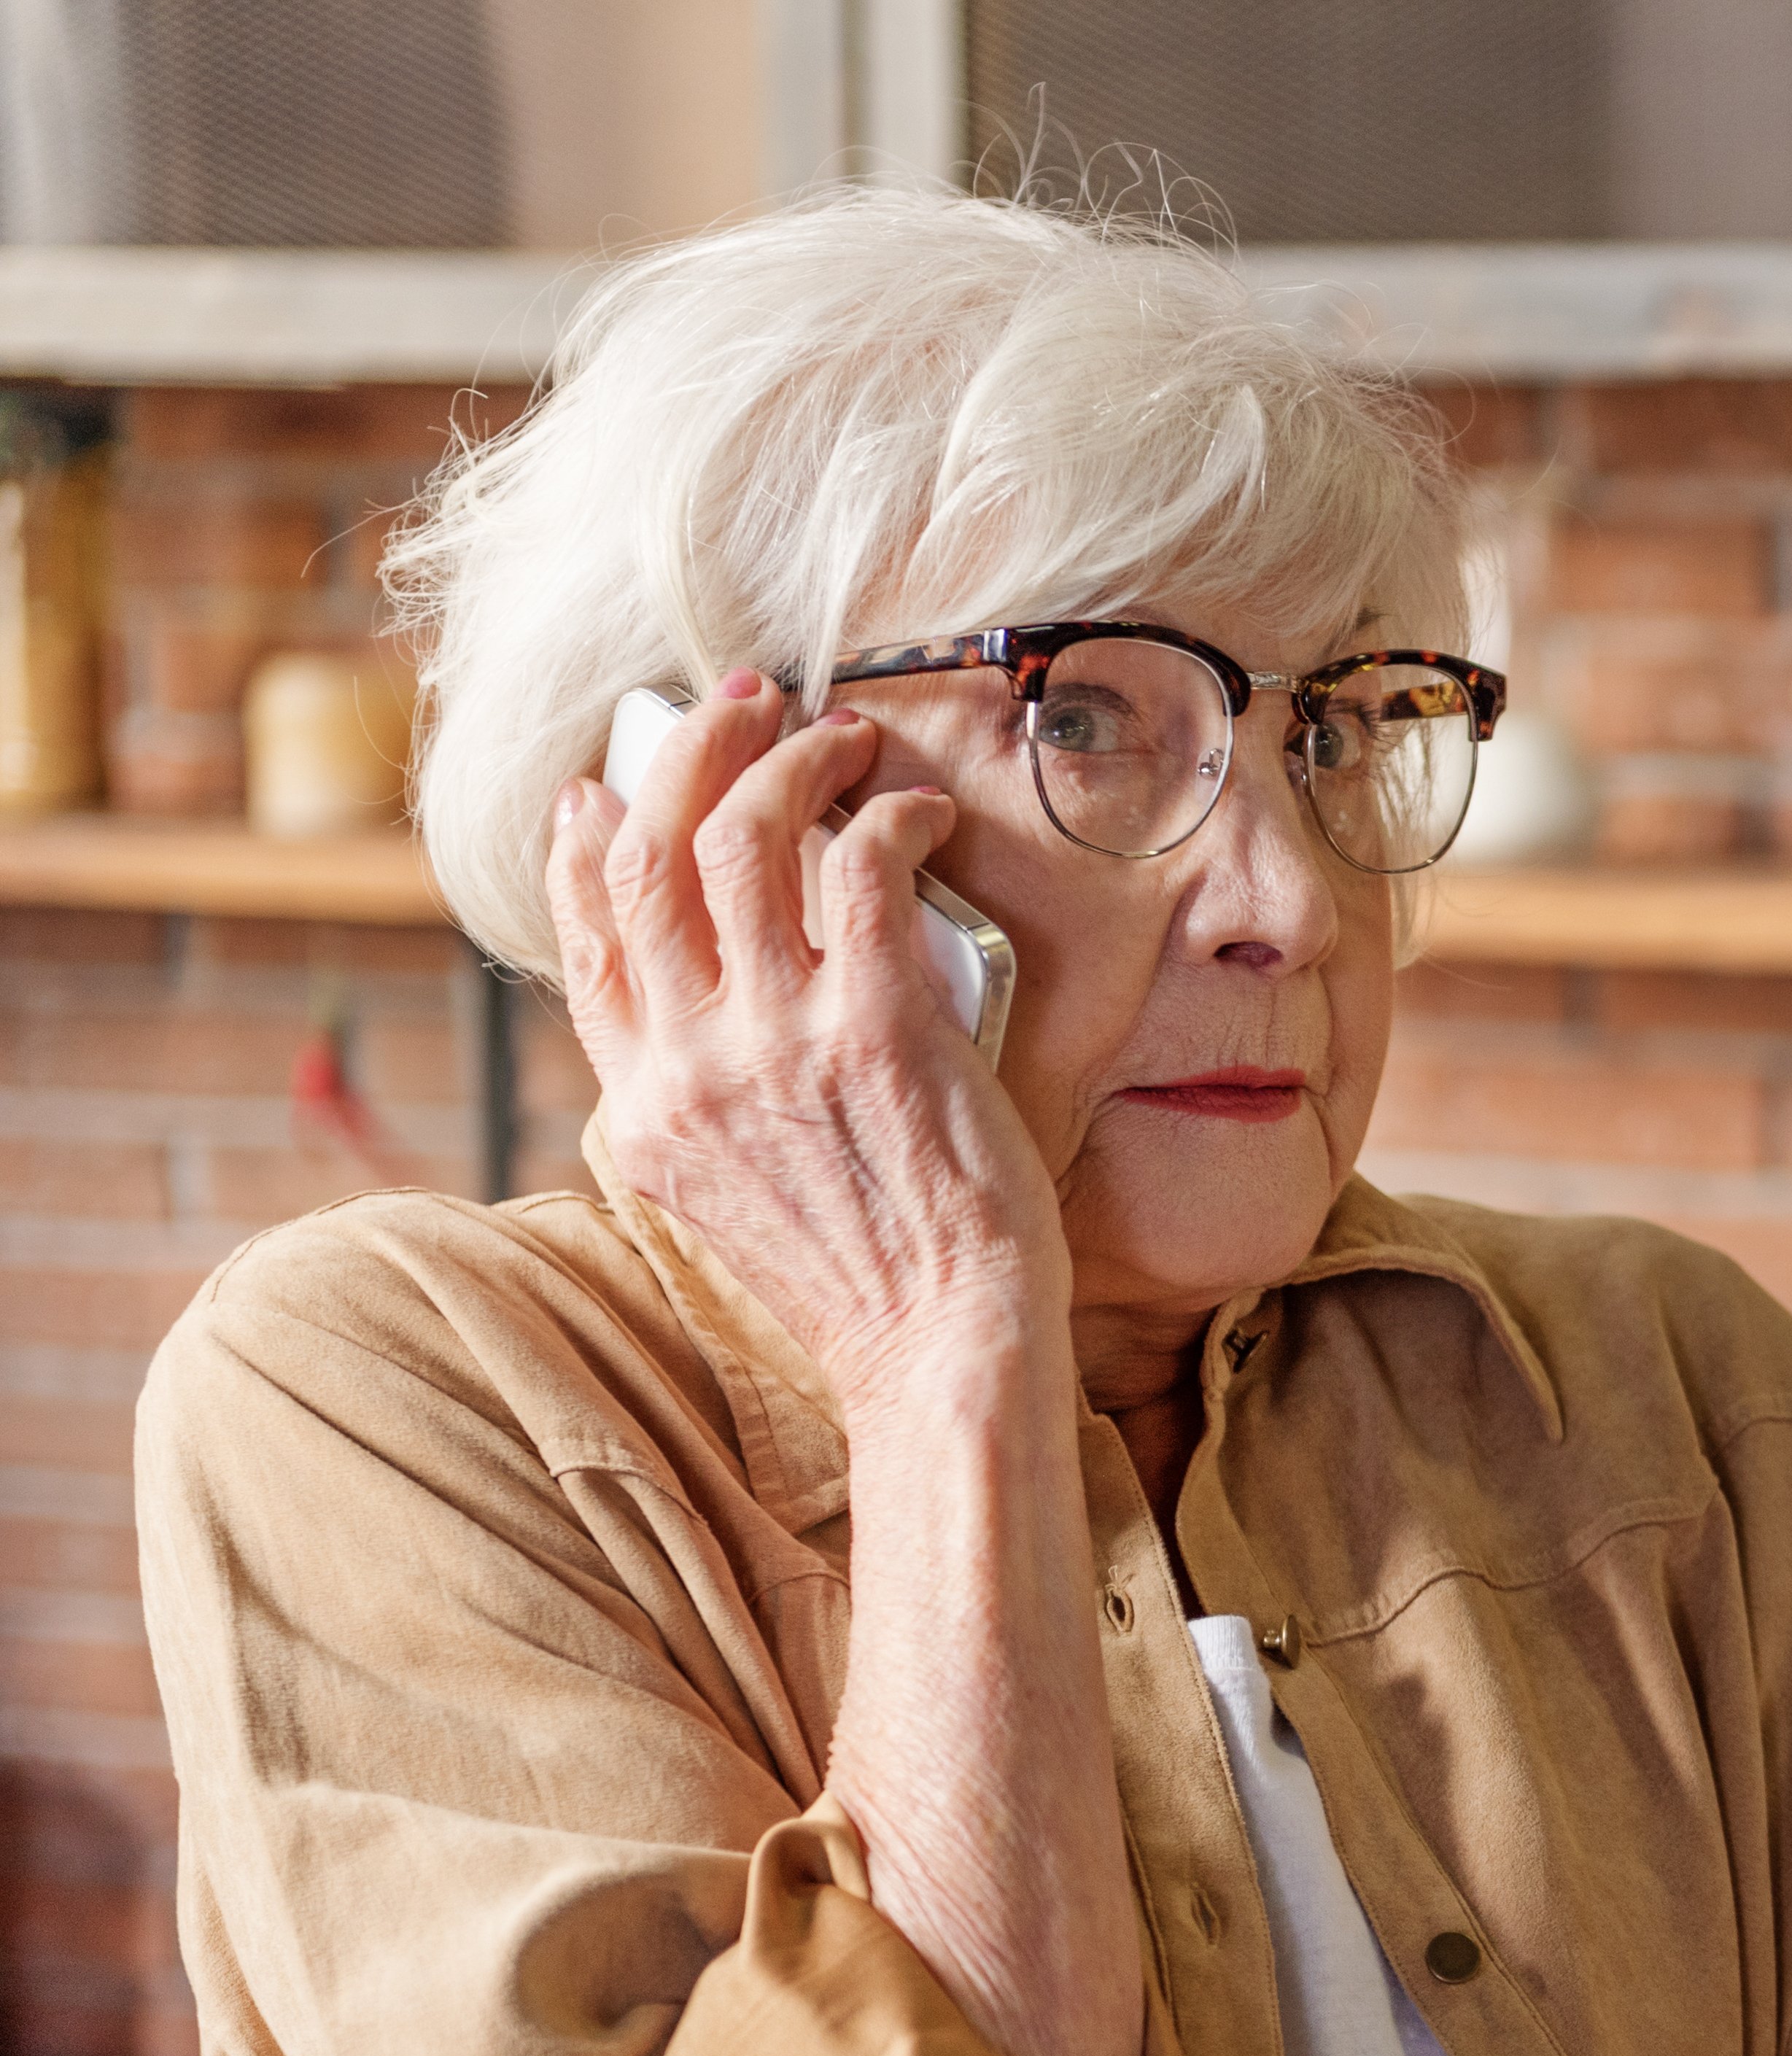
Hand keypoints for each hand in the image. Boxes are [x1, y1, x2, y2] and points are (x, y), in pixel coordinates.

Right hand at [544, 674, 1058, 1415]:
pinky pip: (860, 871)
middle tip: (743, 703)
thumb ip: (712, 1097)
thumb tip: (725, 999)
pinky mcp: (875, 1031)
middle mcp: (688, 1069)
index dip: (590, 844)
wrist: (941, 1352)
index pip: (585, 941)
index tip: (612, 786)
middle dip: (687, 753)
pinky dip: (885, 818)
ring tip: (839, 737)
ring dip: (787, 762)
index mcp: (646, 1112)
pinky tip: (915, 812)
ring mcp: (774, 1046)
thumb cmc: (870, 1283)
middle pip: (647, 858)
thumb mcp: (737, 1196)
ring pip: (738, 841)